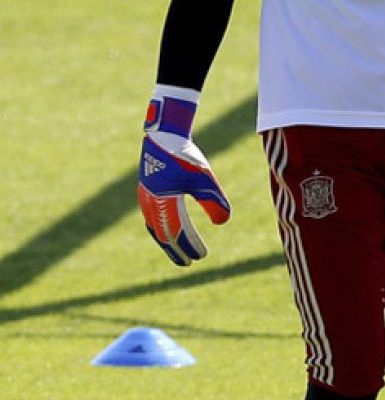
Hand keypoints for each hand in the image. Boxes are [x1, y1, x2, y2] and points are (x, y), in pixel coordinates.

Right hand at [137, 89, 230, 265]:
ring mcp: (145, 198)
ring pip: (155, 227)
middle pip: (163, 235)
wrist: (163, 136)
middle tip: (188, 263)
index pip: (177, 233)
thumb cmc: (185, 156)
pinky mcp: (146, 192)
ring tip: (178, 251)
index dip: (188, 246)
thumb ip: (214, 201)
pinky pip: (151, 217)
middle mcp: (151, 204)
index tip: (200, 257)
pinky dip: (160, 228)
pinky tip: (167, 230)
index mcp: (164, 203)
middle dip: (176, 250)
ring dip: (167, 240)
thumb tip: (223, 222)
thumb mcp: (204, 178)